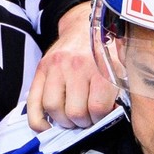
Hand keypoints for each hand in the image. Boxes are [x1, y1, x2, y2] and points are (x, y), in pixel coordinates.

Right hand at [26, 1, 117, 131]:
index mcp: (99, 67)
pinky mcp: (40, 70)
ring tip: (71, 119)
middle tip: (87, 119)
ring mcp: (55, 68)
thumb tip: (114, 115)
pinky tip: (48, 127)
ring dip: (63, 121)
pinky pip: (33, 104)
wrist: (84, 25)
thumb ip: (120, 91)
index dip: (100, 119)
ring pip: (53, 109)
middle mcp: (76, 66)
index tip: (101, 116)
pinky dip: (38, 122)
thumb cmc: (105, 52)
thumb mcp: (120, 67)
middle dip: (82, 122)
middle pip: (75, 112)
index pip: (97, 109)